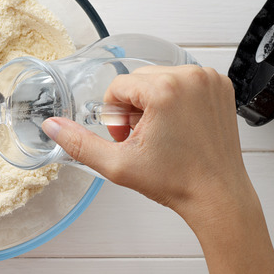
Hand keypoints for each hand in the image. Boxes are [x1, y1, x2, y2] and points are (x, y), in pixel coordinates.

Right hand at [41, 65, 273, 272]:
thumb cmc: (177, 182)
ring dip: (153, 102)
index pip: (118, 86)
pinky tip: (180, 126)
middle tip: (144, 138)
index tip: (128, 138)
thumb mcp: (117, 164)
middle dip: (133, 107)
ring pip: (160, 78)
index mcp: (165, 89)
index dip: (115, 115)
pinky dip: (176, 99)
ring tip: (162, 133)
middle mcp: (190, 77)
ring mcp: (209, 80)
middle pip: (138, 79)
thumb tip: (52, 126)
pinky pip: (183, 81)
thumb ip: (79, 142)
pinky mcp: (221, 86)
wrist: (218, 196)